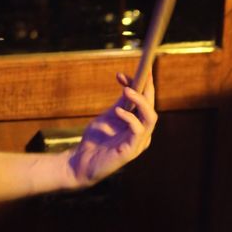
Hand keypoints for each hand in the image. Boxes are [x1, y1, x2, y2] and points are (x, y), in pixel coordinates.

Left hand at [65, 72, 156, 188]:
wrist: (80, 162)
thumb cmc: (96, 140)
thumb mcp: (109, 117)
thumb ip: (121, 104)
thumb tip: (128, 84)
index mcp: (139, 124)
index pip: (147, 101)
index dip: (144, 84)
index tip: (137, 69)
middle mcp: (143, 133)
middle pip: (152, 107)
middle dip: (147, 88)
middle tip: (138, 74)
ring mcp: (138, 143)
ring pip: (150, 118)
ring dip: (140, 101)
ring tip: (127, 90)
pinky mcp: (130, 151)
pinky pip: (137, 131)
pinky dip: (130, 118)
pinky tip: (119, 111)